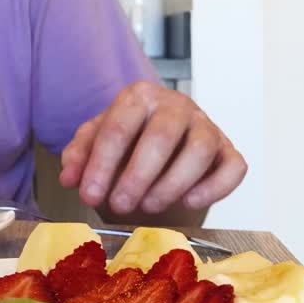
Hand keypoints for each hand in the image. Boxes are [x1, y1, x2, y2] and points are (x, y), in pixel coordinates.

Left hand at [58, 81, 246, 215]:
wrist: (160, 143)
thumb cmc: (125, 141)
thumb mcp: (95, 141)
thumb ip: (79, 155)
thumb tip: (70, 178)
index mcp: (139, 96)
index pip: (118, 127)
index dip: (101, 165)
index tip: (89, 196)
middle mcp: (176, 104)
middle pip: (161, 136)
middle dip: (137, 177)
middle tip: (119, 206)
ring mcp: (206, 125)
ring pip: (200, 151)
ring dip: (172, 184)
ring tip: (148, 206)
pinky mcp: (229, 150)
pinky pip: (233, 167)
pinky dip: (214, 188)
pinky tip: (188, 203)